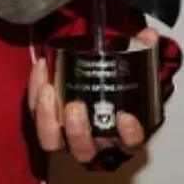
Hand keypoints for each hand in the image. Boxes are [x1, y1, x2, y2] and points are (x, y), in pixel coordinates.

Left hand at [30, 28, 158, 163]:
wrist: (86, 79)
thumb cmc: (110, 83)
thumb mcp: (127, 68)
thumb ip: (140, 51)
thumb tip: (149, 34)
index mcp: (118, 133)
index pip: (129, 144)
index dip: (129, 135)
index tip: (125, 117)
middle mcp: (91, 140)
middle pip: (83, 150)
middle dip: (77, 131)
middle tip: (75, 106)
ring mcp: (63, 134)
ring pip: (51, 141)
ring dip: (47, 118)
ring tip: (49, 90)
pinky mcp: (43, 120)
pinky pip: (34, 113)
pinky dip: (34, 92)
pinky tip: (41, 69)